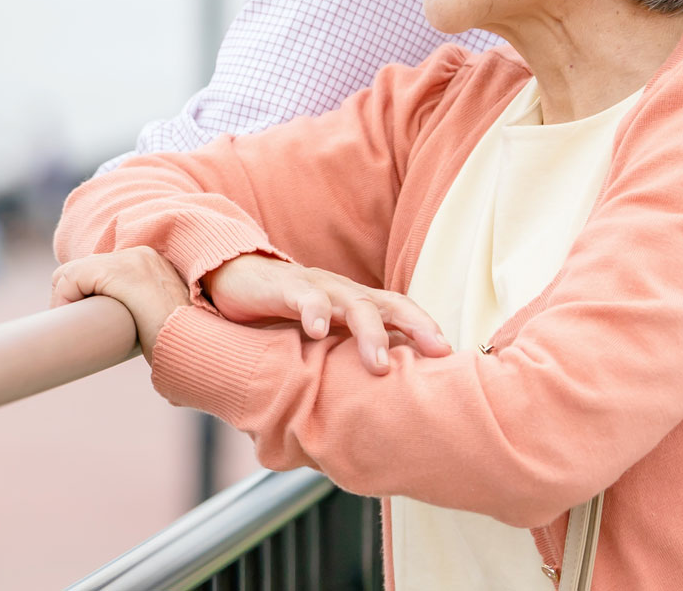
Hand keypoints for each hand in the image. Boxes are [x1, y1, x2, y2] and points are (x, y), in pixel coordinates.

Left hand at [50, 247, 191, 351]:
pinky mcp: (116, 271)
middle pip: (82, 268)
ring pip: (71, 272)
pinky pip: (70, 279)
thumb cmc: (181, 347)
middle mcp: (139, 254)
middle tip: (77, 328)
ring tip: (74, 330)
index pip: (100, 270)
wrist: (199, 350)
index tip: (85, 322)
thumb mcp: (160, 321)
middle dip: (72, 296)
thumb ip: (142, 314)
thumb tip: (126, 337)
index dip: (85, 295)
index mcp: (150, 264)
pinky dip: (61, 301)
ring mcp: (128, 260)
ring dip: (66, 301)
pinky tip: (71, 323)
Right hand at [203, 254, 450, 373]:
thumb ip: (344, 359)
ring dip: (369, 331)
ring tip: (378, 362)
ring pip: (352, 302)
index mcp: (355, 303)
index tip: (448, 355)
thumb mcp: (320, 335)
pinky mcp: (284, 287)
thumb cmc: (281, 312)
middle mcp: (342, 292)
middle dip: (414, 326)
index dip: (425, 327)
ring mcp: (315, 287)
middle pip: (387, 304)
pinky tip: (316, 331)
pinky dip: (313, 312)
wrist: (234, 277)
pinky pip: (304, 296)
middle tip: (433, 352)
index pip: (399, 310)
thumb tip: (371, 407)